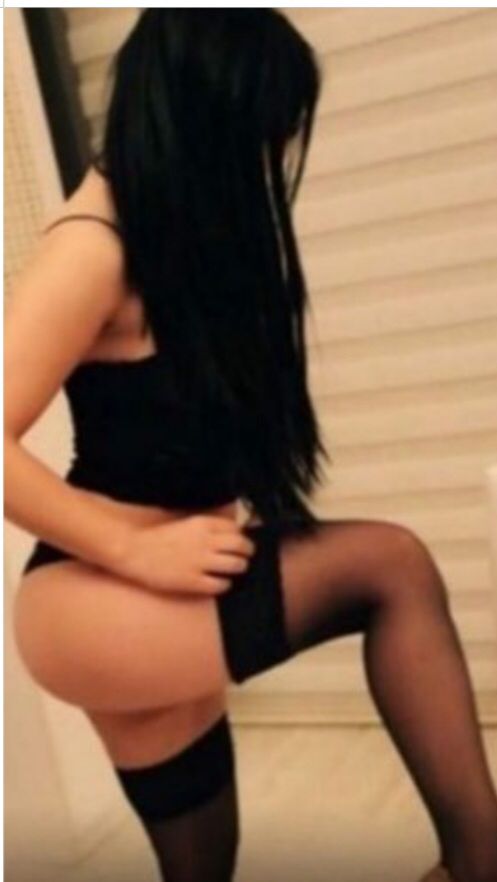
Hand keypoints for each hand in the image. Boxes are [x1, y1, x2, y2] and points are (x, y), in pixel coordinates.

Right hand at [113, 513, 255, 594]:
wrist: (134, 551)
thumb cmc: (157, 538)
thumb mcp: (185, 524)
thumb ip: (206, 528)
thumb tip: (229, 533)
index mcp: (202, 524)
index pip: (236, 528)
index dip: (242, 535)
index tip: (241, 541)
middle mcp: (205, 541)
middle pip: (241, 545)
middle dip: (248, 552)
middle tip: (246, 556)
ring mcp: (200, 562)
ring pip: (236, 565)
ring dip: (240, 567)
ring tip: (236, 569)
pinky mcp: (193, 581)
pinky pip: (220, 584)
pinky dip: (225, 584)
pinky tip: (222, 583)